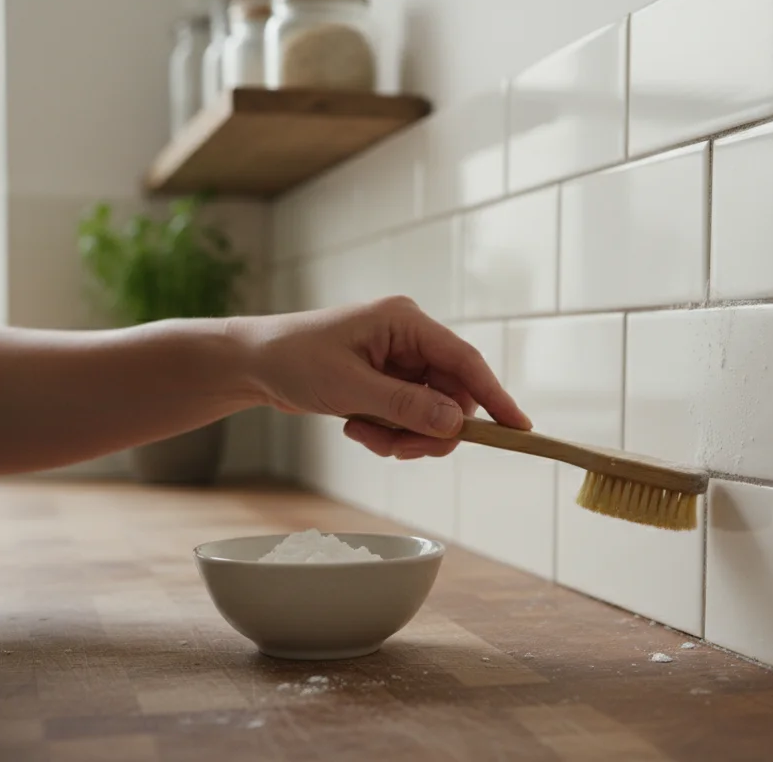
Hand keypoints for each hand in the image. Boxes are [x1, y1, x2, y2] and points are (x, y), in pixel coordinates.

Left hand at [246, 296, 531, 458]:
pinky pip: (410, 416)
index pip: (465, 361)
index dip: (495, 396)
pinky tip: (359, 429)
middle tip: (399, 449)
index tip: (519, 428)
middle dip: (430, 428)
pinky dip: (391, 433)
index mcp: (405, 322)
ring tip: (367, 436)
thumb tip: (455, 424)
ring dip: (405, 434)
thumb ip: (406, 406)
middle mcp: (410, 338)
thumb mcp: (350, 387)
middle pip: (452, 394)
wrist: (253, 364)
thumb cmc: (294, 360)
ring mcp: (400, 361)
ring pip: (432, 412)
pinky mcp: (388, 381)